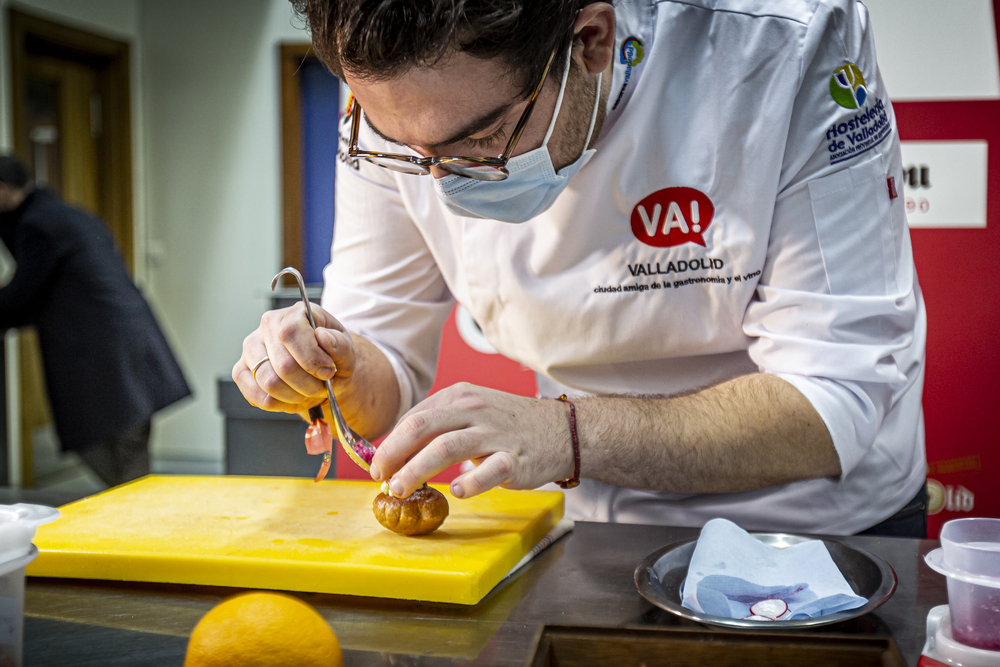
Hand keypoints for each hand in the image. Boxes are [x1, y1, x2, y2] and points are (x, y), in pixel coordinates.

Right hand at [233, 302, 356, 417]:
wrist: (321, 370)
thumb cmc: (332, 356)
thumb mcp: (346, 350)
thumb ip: (340, 344)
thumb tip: (322, 336)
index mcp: (295, 313)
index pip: (290, 332)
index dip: (311, 359)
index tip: (328, 371)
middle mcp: (267, 325)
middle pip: (282, 365)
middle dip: (308, 385)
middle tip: (321, 387)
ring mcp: (250, 347)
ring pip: (269, 383)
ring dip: (295, 396)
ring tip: (308, 392)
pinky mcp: (241, 370)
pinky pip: (256, 396)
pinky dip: (280, 404)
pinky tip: (292, 397)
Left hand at [370, 383, 573, 498]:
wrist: (561, 430)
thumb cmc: (509, 425)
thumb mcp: (472, 411)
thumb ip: (439, 425)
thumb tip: (399, 453)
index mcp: (459, 397)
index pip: (414, 417)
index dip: (390, 443)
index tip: (377, 465)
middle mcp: (474, 410)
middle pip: (422, 427)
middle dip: (394, 454)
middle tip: (380, 477)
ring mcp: (495, 434)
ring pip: (446, 447)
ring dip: (417, 470)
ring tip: (401, 489)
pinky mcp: (515, 458)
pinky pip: (490, 470)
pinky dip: (471, 482)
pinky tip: (457, 491)